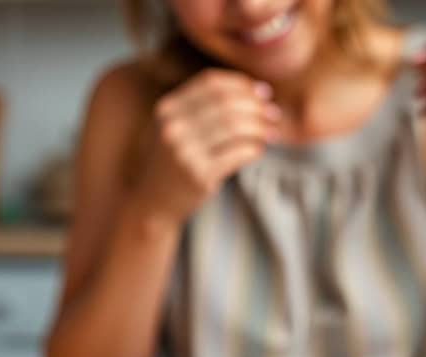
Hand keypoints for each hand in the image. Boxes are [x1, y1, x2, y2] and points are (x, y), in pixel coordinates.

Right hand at [132, 70, 280, 224]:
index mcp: (167, 109)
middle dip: (256, 106)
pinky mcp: (199, 177)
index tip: (263, 92)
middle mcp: (174, 128)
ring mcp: (185, 153)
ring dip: (259, 127)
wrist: (152, 204)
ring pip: (234, 127)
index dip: (242, 85)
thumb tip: (256, 93)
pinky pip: (236, 155)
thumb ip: (201, 108)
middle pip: (226, 103)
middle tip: (273, 114)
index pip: (211, 84)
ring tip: (271, 132)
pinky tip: (258, 150)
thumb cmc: (172, 162)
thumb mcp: (175, 128)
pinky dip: (253, 149)